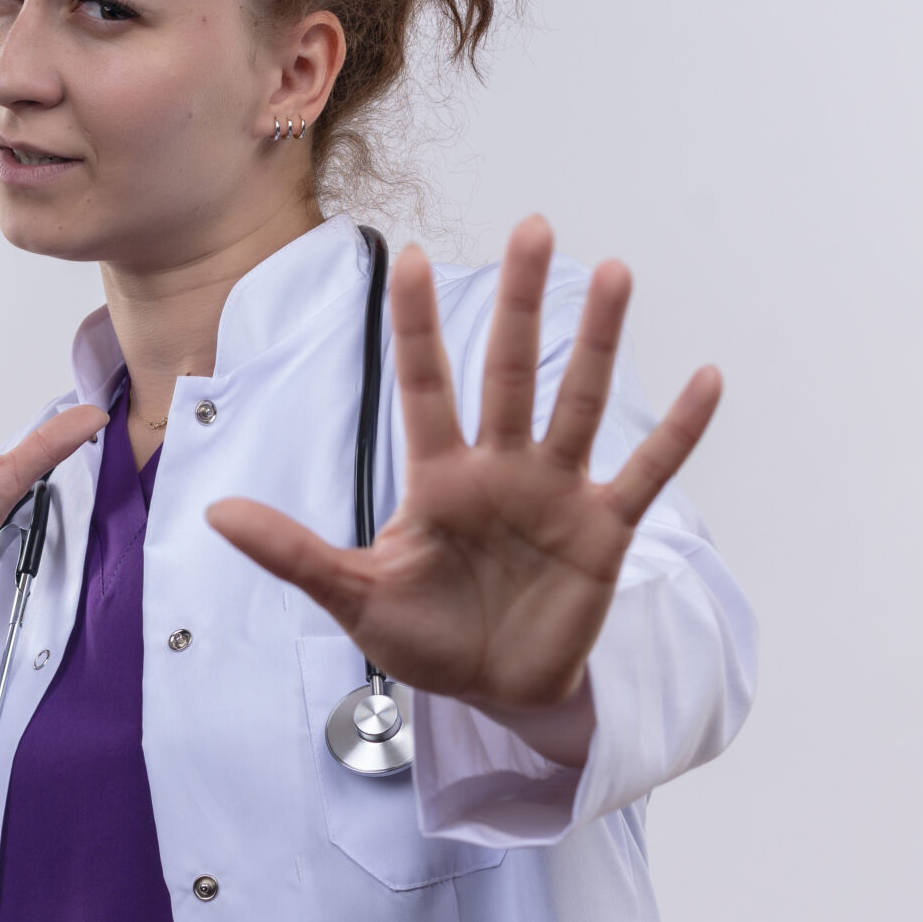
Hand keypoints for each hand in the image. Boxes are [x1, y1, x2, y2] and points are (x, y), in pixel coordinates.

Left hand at [206, 217, 720, 755]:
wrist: (496, 695)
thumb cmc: (425, 638)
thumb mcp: (355, 597)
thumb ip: (293, 553)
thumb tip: (216, 511)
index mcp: (438, 478)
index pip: (425, 385)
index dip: (417, 325)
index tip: (409, 255)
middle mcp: (500, 469)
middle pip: (508, 372)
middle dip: (519, 302)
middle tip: (532, 227)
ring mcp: (556, 494)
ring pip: (577, 402)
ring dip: (598, 341)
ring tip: (615, 273)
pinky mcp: (603, 531)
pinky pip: (647, 472)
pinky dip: (677, 431)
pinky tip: (706, 380)